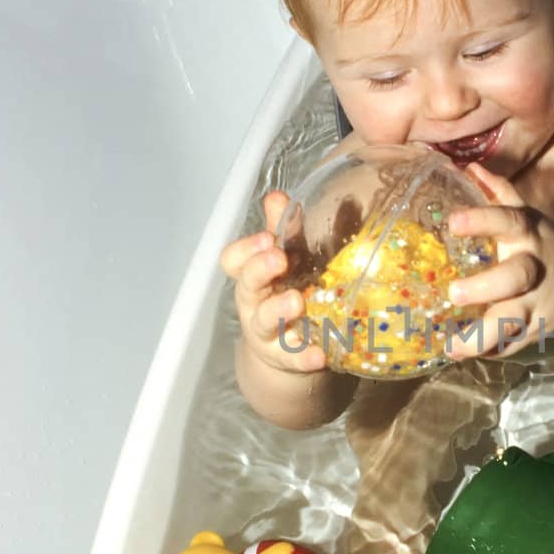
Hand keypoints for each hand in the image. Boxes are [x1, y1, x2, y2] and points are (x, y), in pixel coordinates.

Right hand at [219, 190, 325, 376]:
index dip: (245, 249)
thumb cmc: (287, 293)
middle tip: (278, 258)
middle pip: (246, 286)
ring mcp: (268, 333)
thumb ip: (287, 229)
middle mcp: (255, 303)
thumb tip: (281, 195)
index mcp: (253, 275)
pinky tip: (320, 354)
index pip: (234, 261)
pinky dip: (304, 356)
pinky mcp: (286, 358)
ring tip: (297, 301)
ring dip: (279, 310)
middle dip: (259, 270)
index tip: (267, 237)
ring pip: (264, 321)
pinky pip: (293, 358)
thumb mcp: (289, 258)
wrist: (290, 351)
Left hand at [445, 165, 553, 359]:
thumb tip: (467, 166)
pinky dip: (489, 351)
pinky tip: (460, 354)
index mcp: (530, 234)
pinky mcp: (536, 332)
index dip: (482, 220)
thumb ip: (499, 194)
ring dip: (482, 335)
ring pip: (512, 322)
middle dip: (485, 286)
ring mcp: (536, 305)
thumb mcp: (529, 217)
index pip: (507, 221)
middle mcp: (534, 269)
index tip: (453, 222)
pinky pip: (511, 344)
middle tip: (453, 292)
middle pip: (515, 277)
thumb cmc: (544, 245)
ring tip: (453, 346)